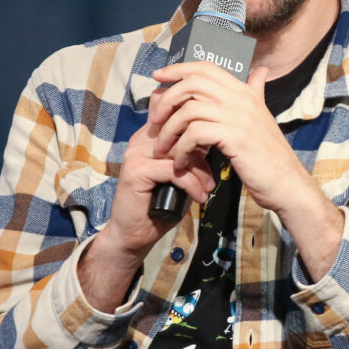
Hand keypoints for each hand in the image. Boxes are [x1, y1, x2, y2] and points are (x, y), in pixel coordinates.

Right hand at [77, 100, 215, 310]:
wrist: (134, 234)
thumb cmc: (160, 205)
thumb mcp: (180, 174)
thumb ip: (191, 156)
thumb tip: (215, 142)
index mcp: (150, 136)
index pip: (174, 113)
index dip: (198, 125)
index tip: (214, 144)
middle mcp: (141, 140)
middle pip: (180, 130)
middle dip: (203, 150)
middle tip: (212, 173)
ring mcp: (136, 154)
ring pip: (178, 150)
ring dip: (199, 170)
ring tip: (208, 187)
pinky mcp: (136, 172)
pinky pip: (172, 170)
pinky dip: (191, 184)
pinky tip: (199, 197)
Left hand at [149, 61, 342, 279]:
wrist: (287, 184)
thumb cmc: (269, 156)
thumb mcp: (262, 119)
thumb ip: (256, 93)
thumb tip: (260, 71)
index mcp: (245, 92)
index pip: (206, 67)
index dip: (178, 69)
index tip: (158, 77)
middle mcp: (242, 98)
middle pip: (192, 83)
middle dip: (166, 100)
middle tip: (155, 121)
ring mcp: (240, 116)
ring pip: (189, 110)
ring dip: (168, 130)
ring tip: (162, 148)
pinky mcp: (235, 137)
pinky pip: (195, 134)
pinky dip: (181, 149)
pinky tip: (179, 163)